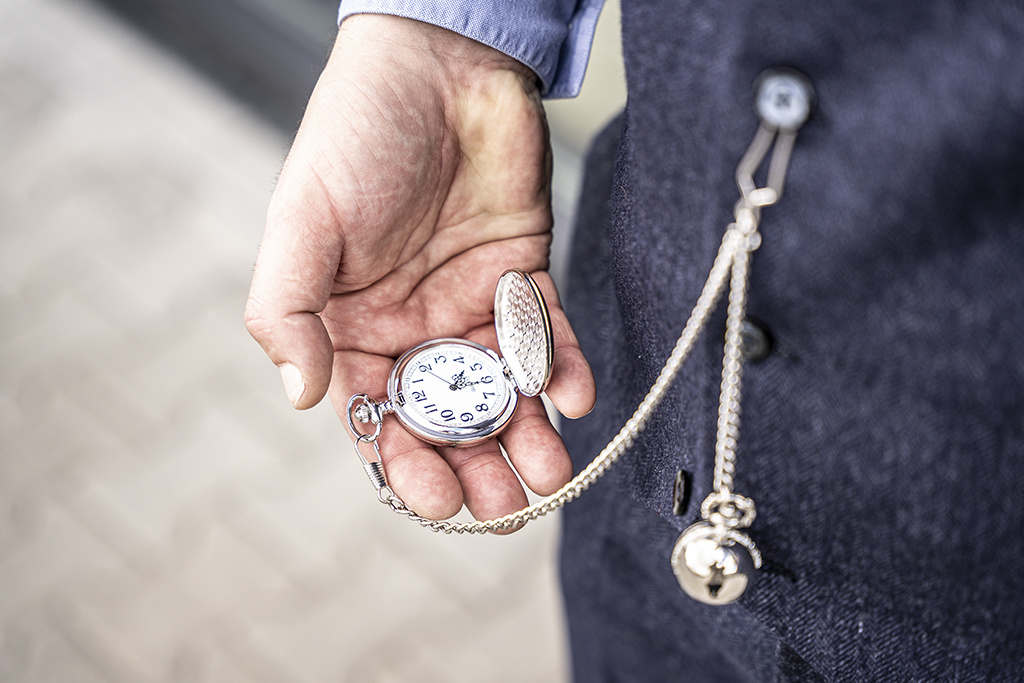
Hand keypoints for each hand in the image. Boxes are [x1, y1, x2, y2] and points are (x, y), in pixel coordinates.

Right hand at [244, 15, 595, 522]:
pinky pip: (546, 335)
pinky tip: (571, 395)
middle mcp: (414, 327)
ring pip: (502, 391)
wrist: (437, 64)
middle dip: (474, 467)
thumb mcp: (302, 223)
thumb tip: (301, 397)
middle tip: (504, 507)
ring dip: (527, 436)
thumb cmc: (355, 135)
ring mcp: (471, 303)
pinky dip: (561, 368)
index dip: (404, 465)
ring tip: (548, 473)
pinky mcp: (524, 274)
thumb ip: (288, 311)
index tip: (436, 497)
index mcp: (353, 327)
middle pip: (447, 419)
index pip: (377, 418)